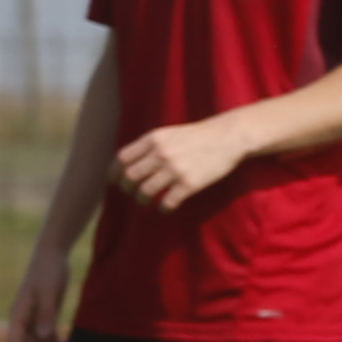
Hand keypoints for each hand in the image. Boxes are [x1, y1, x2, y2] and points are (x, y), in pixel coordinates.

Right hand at [6, 244, 70, 341]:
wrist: (52, 254)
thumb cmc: (48, 270)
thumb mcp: (49, 292)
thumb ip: (46, 314)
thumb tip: (43, 336)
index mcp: (18, 313)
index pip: (14, 341)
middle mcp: (23, 318)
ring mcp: (34, 318)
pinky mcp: (44, 316)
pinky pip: (46, 337)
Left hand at [114, 116, 245, 210]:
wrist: (228, 137)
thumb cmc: (197, 135)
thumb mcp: (169, 133)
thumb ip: (150, 145)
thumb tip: (129, 162)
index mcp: (153, 139)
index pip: (122, 158)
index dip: (114, 172)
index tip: (113, 182)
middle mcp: (160, 154)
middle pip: (130, 177)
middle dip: (126, 188)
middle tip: (131, 193)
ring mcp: (174, 169)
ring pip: (145, 192)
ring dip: (142, 200)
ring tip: (145, 202)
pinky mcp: (189, 184)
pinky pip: (167, 202)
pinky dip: (162, 208)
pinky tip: (164, 209)